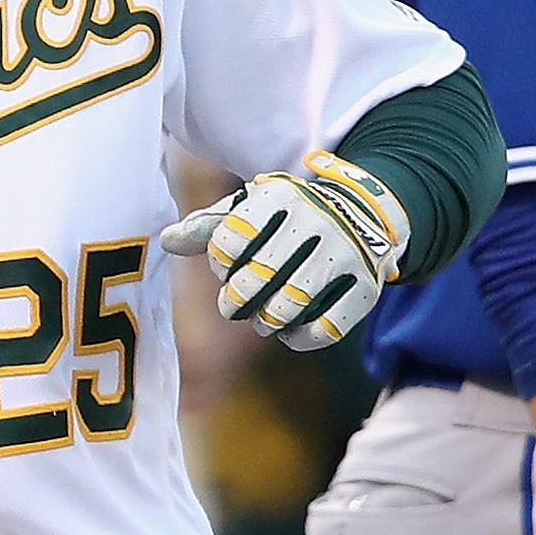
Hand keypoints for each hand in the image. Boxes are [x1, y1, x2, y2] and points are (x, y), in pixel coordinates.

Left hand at [159, 153, 407, 350]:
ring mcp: (346, 254)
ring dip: (266, 321)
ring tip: (261, 320)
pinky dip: (300, 338)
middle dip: (236, 300)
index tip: (226, 267)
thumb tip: (168, 241)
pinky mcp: (368, 286)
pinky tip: (291, 332)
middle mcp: (318, 221)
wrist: (364, 213)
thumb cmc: (287, 217)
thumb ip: (207, 227)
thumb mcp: (249, 209)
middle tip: (233, 305)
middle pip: (258, 277)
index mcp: (281, 196)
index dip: (219, 263)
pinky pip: (327, 327)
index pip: (229, 241)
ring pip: (290, 305)